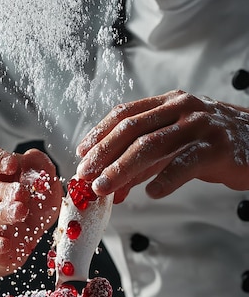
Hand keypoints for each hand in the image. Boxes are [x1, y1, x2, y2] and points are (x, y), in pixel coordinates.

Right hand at [0, 144, 62, 268]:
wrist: (16, 238)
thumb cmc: (28, 204)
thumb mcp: (41, 182)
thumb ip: (39, 166)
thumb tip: (34, 157)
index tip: (13, 164)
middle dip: (7, 190)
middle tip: (22, 192)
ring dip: (4, 213)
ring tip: (20, 212)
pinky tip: (5, 243)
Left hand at [76, 90, 248, 202]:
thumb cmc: (214, 145)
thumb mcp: (176, 147)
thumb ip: (145, 165)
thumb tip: (112, 188)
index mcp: (169, 103)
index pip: (126, 114)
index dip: (100, 133)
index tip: (81, 153)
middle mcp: (181, 108)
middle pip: (132, 128)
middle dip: (103, 153)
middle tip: (85, 175)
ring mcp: (199, 125)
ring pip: (152, 145)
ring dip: (123, 169)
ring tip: (106, 188)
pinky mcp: (216, 147)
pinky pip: (186, 162)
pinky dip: (167, 179)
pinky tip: (152, 194)